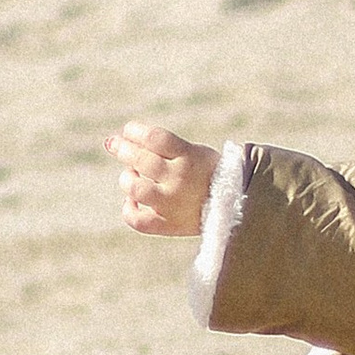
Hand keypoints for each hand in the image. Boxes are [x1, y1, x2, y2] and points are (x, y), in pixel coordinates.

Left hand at [107, 116, 218, 238]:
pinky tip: (132, 202)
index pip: (154, 138)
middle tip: (114, 144)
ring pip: (136, 189)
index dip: (134, 131)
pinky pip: (139, 221)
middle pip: (141, 160)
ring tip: (131, 174)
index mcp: (190, 156)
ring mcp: (173, 204)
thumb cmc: (209, 173)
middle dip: (122, 148)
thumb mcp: (196, 152)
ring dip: (127, 178)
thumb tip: (126, 139)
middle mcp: (180, 179)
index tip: (128, 130)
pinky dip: (129, 211)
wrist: (239, 205)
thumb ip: (165, 147)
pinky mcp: (170, 225)